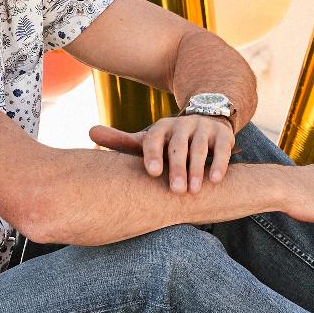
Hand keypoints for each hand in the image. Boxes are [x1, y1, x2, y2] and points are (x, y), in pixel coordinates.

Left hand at [90, 115, 235, 193]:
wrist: (206, 121)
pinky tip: (215, 180)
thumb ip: (122, 140)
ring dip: (197, 169)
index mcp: (161, 127)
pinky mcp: (223, 134)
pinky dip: (220, 164)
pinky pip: (222, 149)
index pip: (153, 139)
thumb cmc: (170, 142)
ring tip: (194, 191)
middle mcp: (182, 125)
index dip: (153, 155)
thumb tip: (90, 131)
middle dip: (177, 168)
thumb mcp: (148, 141)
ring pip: (200, 148)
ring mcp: (203, 128)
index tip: (153, 173)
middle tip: (176, 191)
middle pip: (177, 146)